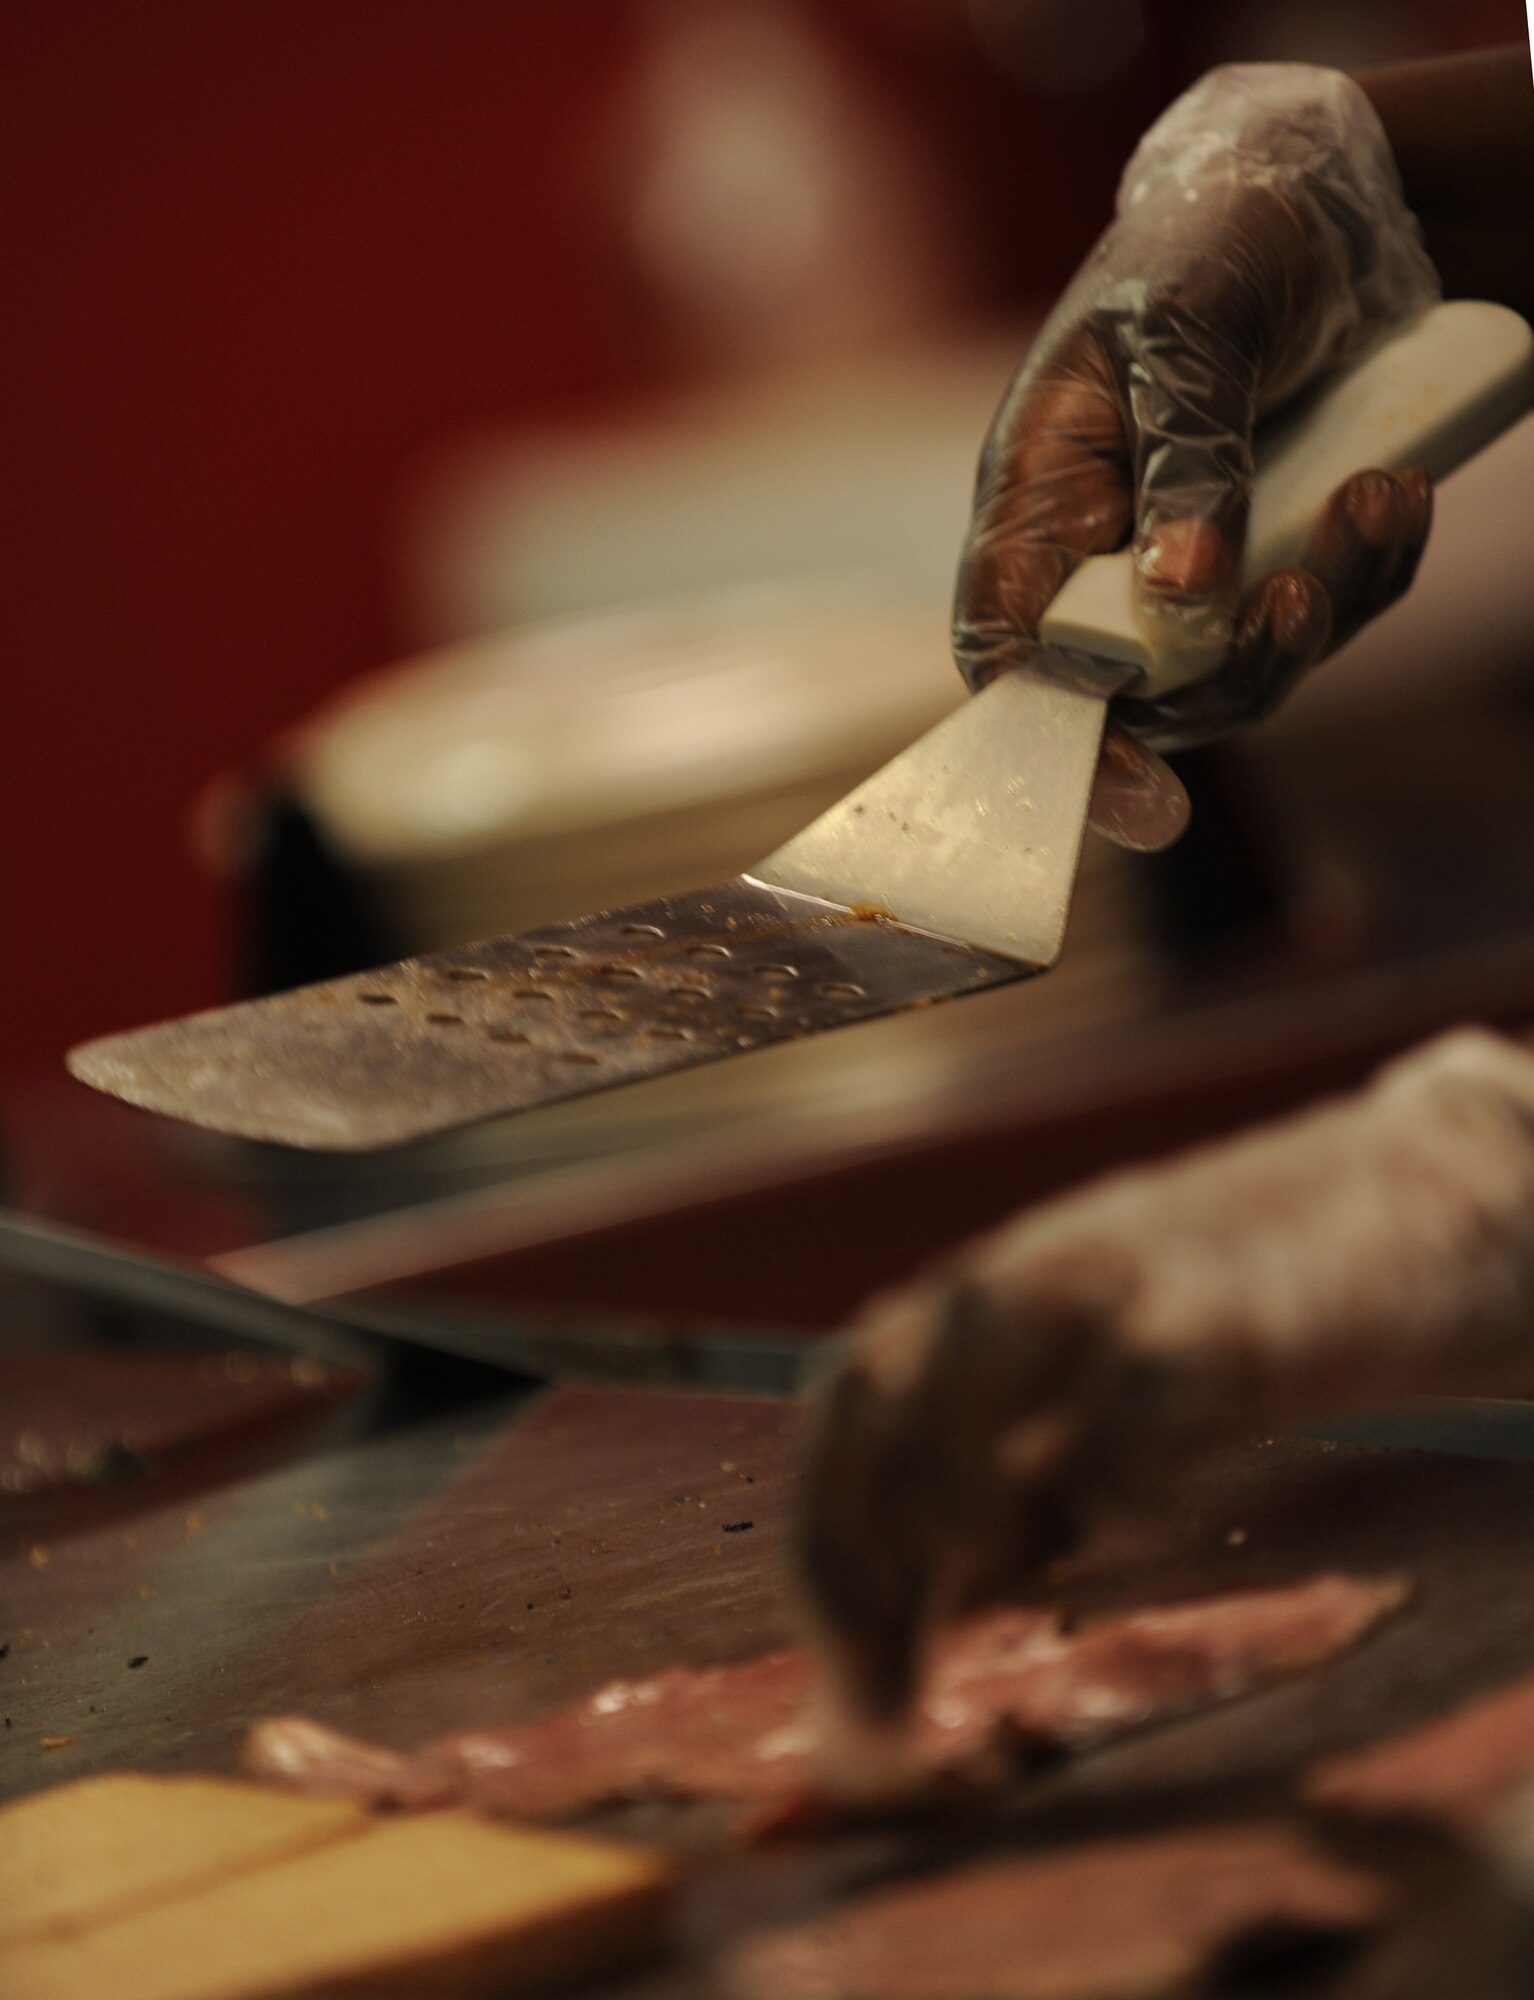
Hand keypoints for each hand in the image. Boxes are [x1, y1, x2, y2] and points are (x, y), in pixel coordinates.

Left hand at [797, 1028, 1533, 1722]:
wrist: (1411, 1211)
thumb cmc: (1240, 1330)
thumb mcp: (1101, 1412)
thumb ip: (1010, 1501)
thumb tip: (915, 1623)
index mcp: (978, 1306)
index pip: (843, 1407)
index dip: (820, 1543)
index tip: (843, 1687)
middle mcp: (1023, 1278)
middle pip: (877, 1381)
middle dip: (854, 1547)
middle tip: (879, 1699)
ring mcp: (1120, 1275)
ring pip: (973, 1344)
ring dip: (939, 1486)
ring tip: (951, 1599)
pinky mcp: (1230, 1303)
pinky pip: (1146, 1374)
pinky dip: (1118, 1463)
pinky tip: (1132, 1534)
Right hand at [954, 64, 1439, 849]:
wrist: (1312, 199)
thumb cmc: (1206, 243)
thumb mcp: (1181, 330)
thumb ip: (1182, 464)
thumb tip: (1185, 600)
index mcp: (1037, 502)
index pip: (1009, 655)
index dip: (1053, 742)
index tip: (1137, 794)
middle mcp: (1101, 556)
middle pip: (1140, 695)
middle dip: (1233, 672)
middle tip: (1300, 595)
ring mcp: (1187, 568)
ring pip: (1243, 671)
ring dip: (1323, 610)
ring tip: (1380, 499)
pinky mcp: (1267, 560)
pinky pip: (1318, 618)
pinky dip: (1369, 575)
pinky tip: (1397, 493)